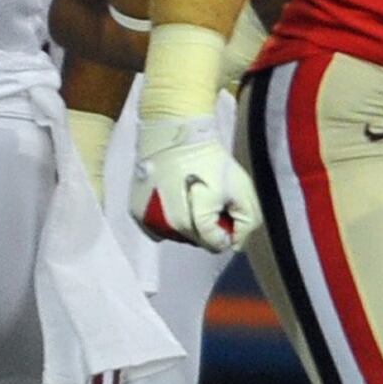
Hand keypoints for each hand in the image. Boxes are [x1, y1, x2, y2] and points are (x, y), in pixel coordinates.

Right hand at [134, 109, 256, 251]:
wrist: (176, 137)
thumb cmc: (211, 161)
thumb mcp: (243, 191)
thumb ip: (246, 223)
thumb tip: (234, 244)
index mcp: (194, 223)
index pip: (216, 245)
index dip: (227, 229)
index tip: (226, 210)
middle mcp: (168, 226)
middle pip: (197, 242)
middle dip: (208, 227)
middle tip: (210, 200)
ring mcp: (148, 220)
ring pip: (177, 237)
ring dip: (188, 225)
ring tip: (191, 197)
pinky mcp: (136, 212)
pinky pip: (157, 229)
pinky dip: (168, 220)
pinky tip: (176, 201)